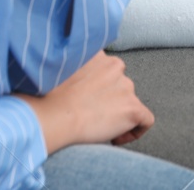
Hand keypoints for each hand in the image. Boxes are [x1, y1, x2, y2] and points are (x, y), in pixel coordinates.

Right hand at [14, 52, 155, 152]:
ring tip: (99, 129)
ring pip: (130, 103)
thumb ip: (74, 67)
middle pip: (120, 86)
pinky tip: (116, 138)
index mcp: (98, 54)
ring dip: (118, 116)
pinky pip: (145, 120)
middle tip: (91, 117)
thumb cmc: (48, 97)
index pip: (108, 71)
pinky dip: (134, 131)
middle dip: (109, 102)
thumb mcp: (59, 69)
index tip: (87, 101)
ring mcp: (126, 87)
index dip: (100, 88)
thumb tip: (73, 80)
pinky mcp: (133, 108)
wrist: (55, 115)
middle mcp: (116, 66)